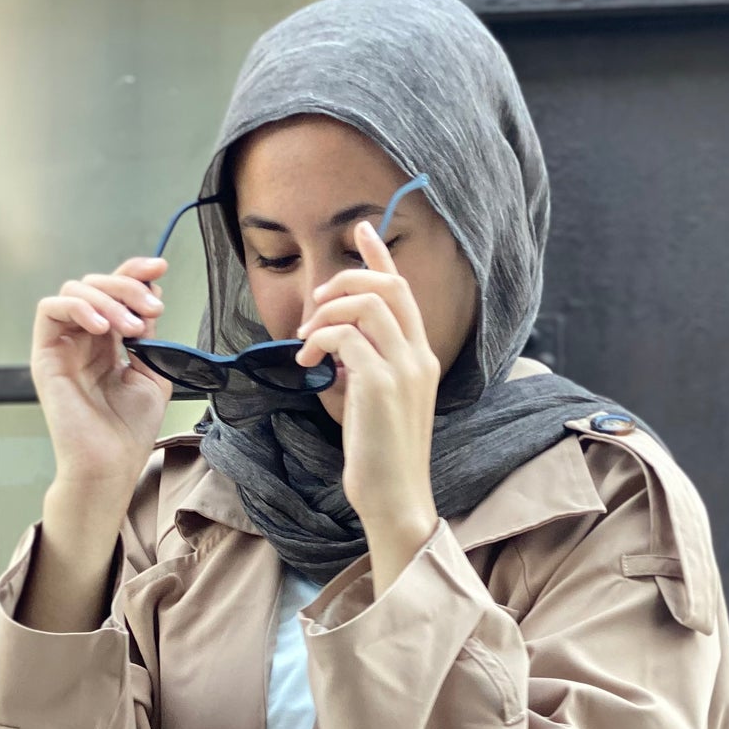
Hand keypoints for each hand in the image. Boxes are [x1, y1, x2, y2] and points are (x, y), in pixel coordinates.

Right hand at [30, 253, 172, 524]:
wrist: (110, 465)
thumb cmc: (129, 430)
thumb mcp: (153, 374)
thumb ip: (150, 335)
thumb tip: (151, 295)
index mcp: (108, 343)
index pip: (115, 293)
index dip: (135, 273)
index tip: (160, 268)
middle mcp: (83, 339)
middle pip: (96, 284)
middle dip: (126, 286)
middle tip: (150, 307)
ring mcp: (62, 345)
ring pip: (74, 291)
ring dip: (107, 299)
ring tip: (129, 327)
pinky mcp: (44, 355)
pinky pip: (50, 309)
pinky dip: (77, 307)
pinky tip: (102, 329)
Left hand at [293, 219, 439, 534]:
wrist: (396, 498)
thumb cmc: (382, 458)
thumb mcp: (376, 403)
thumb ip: (366, 367)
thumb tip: (337, 344)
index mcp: (422, 358)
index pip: (404, 292)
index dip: (380, 256)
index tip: (362, 229)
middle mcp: (419, 356)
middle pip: (388, 286)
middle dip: (346, 278)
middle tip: (316, 301)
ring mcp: (403, 369)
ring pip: (366, 304)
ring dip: (328, 312)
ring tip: (307, 340)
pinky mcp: (380, 385)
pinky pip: (346, 337)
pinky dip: (321, 341)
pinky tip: (308, 363)